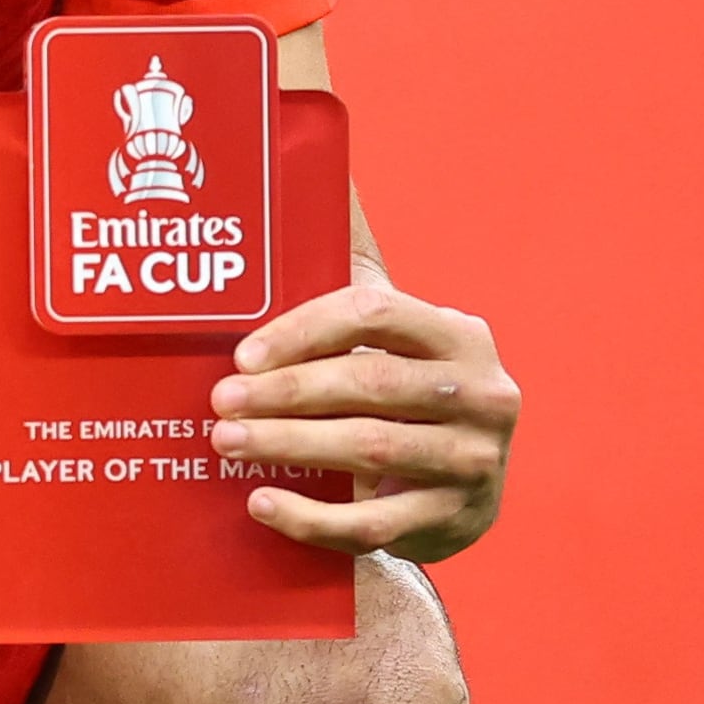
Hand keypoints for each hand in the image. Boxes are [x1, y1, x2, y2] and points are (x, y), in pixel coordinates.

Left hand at [210, 277, 518, 560]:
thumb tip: (316, 181)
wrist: (464, 496)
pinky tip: (263, 502)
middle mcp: (480, 393)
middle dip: (287, 391)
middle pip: (371, 382)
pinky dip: (310, 516)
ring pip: (369, 449)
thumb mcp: (398, 344)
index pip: (376, 313)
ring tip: (228, 443)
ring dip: (289, 445)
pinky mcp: (451, 520)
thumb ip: (355, 287)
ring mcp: (472, 460)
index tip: (244, 355)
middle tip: (223, 401)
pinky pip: (369, 523)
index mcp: (460, 336)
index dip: (304, 330)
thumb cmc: (408, 403)